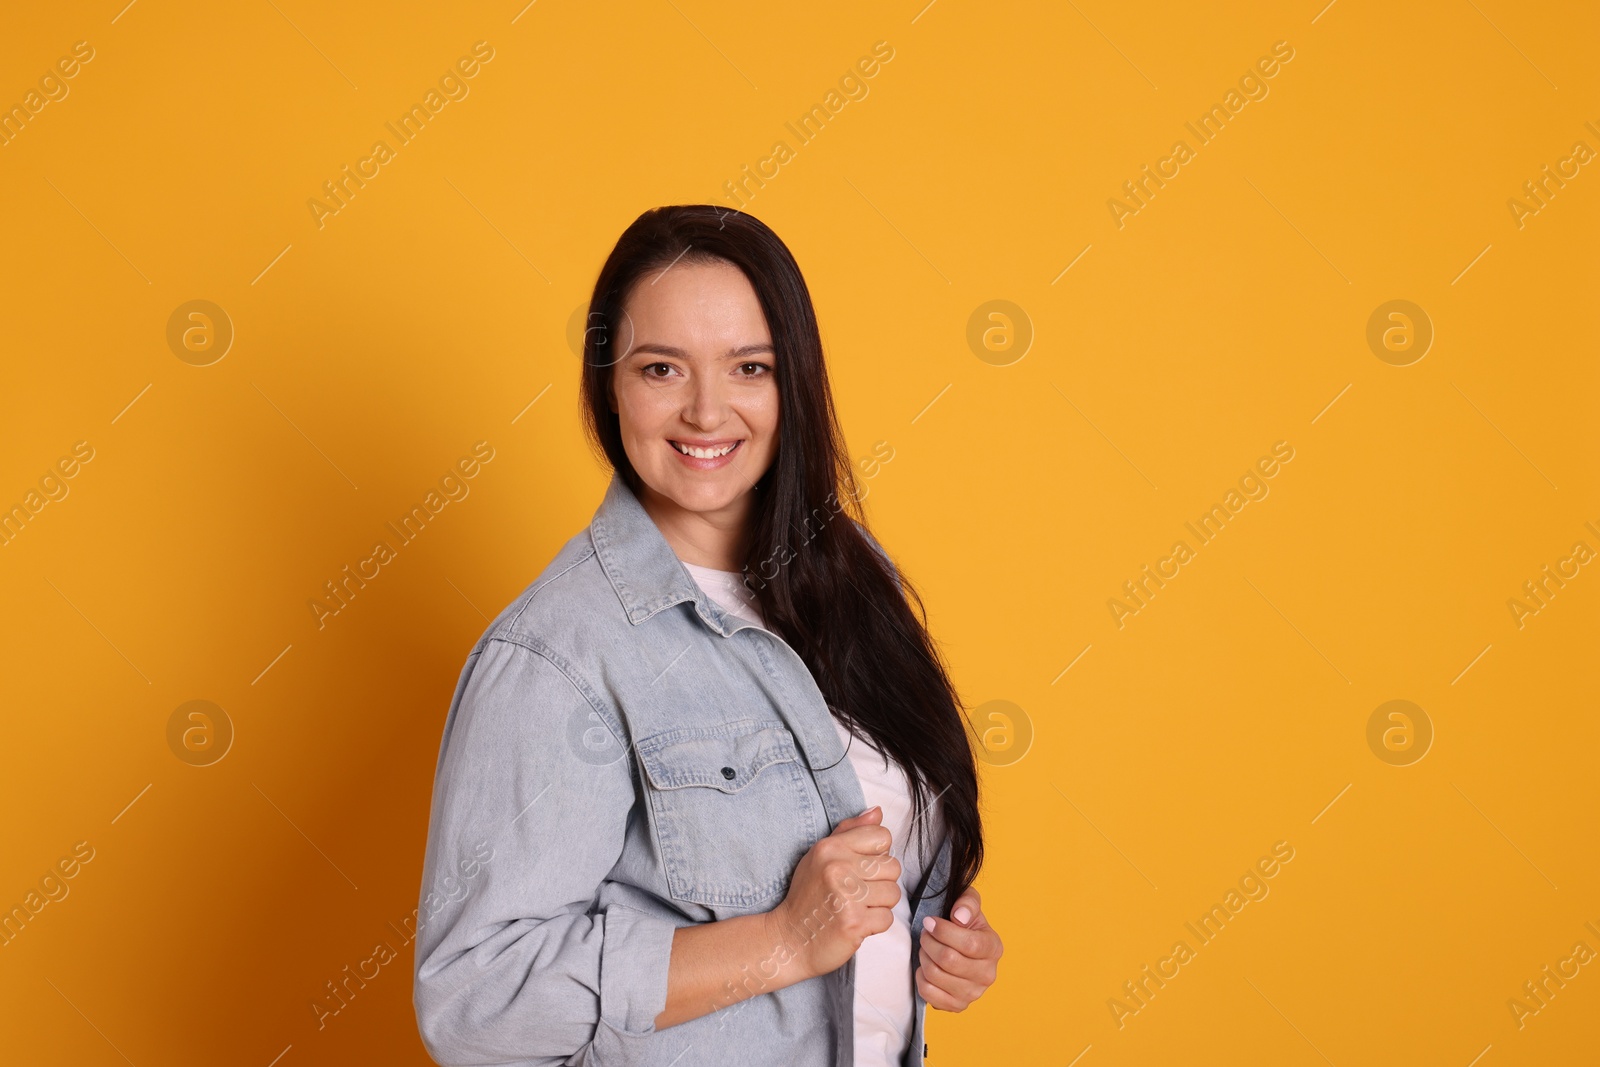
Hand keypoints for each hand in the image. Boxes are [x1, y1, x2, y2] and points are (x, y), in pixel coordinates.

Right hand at [766, 805, 901, 980]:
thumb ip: (850, 832)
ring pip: (893, 894)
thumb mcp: (820, 857)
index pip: (882, 836)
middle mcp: (838, 867)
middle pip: (893, 867)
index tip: (861, 869)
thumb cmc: (807, 897)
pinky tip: (855, 923)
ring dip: (879, 905)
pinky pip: (887, 918)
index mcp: (831, 847)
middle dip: (880, 883)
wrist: (789, 940)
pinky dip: (875, 924)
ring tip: (856, 908)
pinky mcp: (855, 923)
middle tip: (857, 893)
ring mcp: (847, 896)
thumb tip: (877, 812)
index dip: (877, 855)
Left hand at [916, 887, 1001, 1010]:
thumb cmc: (965, 924)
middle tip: (925, 934)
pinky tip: (926, 966)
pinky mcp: (957, 1005)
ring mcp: (973, 993)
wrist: (962, 948)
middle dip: (929, 942)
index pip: (968, 944)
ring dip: (923, 957)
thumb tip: (959, 916)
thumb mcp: (969, 904)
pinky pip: (928, 993)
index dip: (943, 931)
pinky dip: (921, 977)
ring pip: (935, 975)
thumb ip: (967, 903)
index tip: (929, 922)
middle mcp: (987, 974)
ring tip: (926, 948)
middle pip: (948, 960)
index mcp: (993, 948)